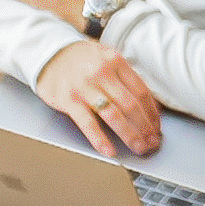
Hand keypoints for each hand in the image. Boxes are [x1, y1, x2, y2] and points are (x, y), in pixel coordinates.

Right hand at [50, 46, 168, 155]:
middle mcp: (101, 72)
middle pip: (130, 105)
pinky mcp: (68, 100)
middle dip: (145, 127)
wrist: (48, 54)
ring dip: (129, 135)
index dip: (152, 113)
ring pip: (113, 115)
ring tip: (138, 147)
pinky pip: (88, 123)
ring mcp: (84, 86)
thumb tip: (150, 106)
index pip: (141, 91)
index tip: (156, 128)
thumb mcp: (106, 59)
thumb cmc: (81, 60)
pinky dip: (100, 139)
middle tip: (152, 142)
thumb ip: (125, 78)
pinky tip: (110, 151)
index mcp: (115, 61)